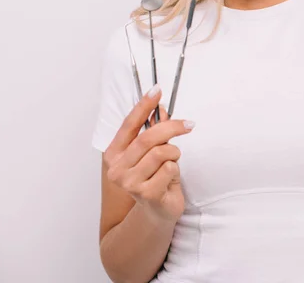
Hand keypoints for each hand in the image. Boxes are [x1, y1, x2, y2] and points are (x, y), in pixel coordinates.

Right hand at [103, 85, 194, 223]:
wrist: (157, 212)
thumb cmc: (154, 179)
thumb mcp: (152, 154)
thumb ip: (154, 132)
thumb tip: (161, 108)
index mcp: (114, 154)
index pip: (129, 125)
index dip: (143, 106)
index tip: (156, 90)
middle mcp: (117, 168)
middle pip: (148, 138)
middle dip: (172, 127)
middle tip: (189, 124)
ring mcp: (130, 183)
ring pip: (162, 152)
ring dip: (174, 155)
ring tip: (172, 163)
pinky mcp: (146, 193)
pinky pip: (170, 168)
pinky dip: (176, 170)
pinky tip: (170, 180)